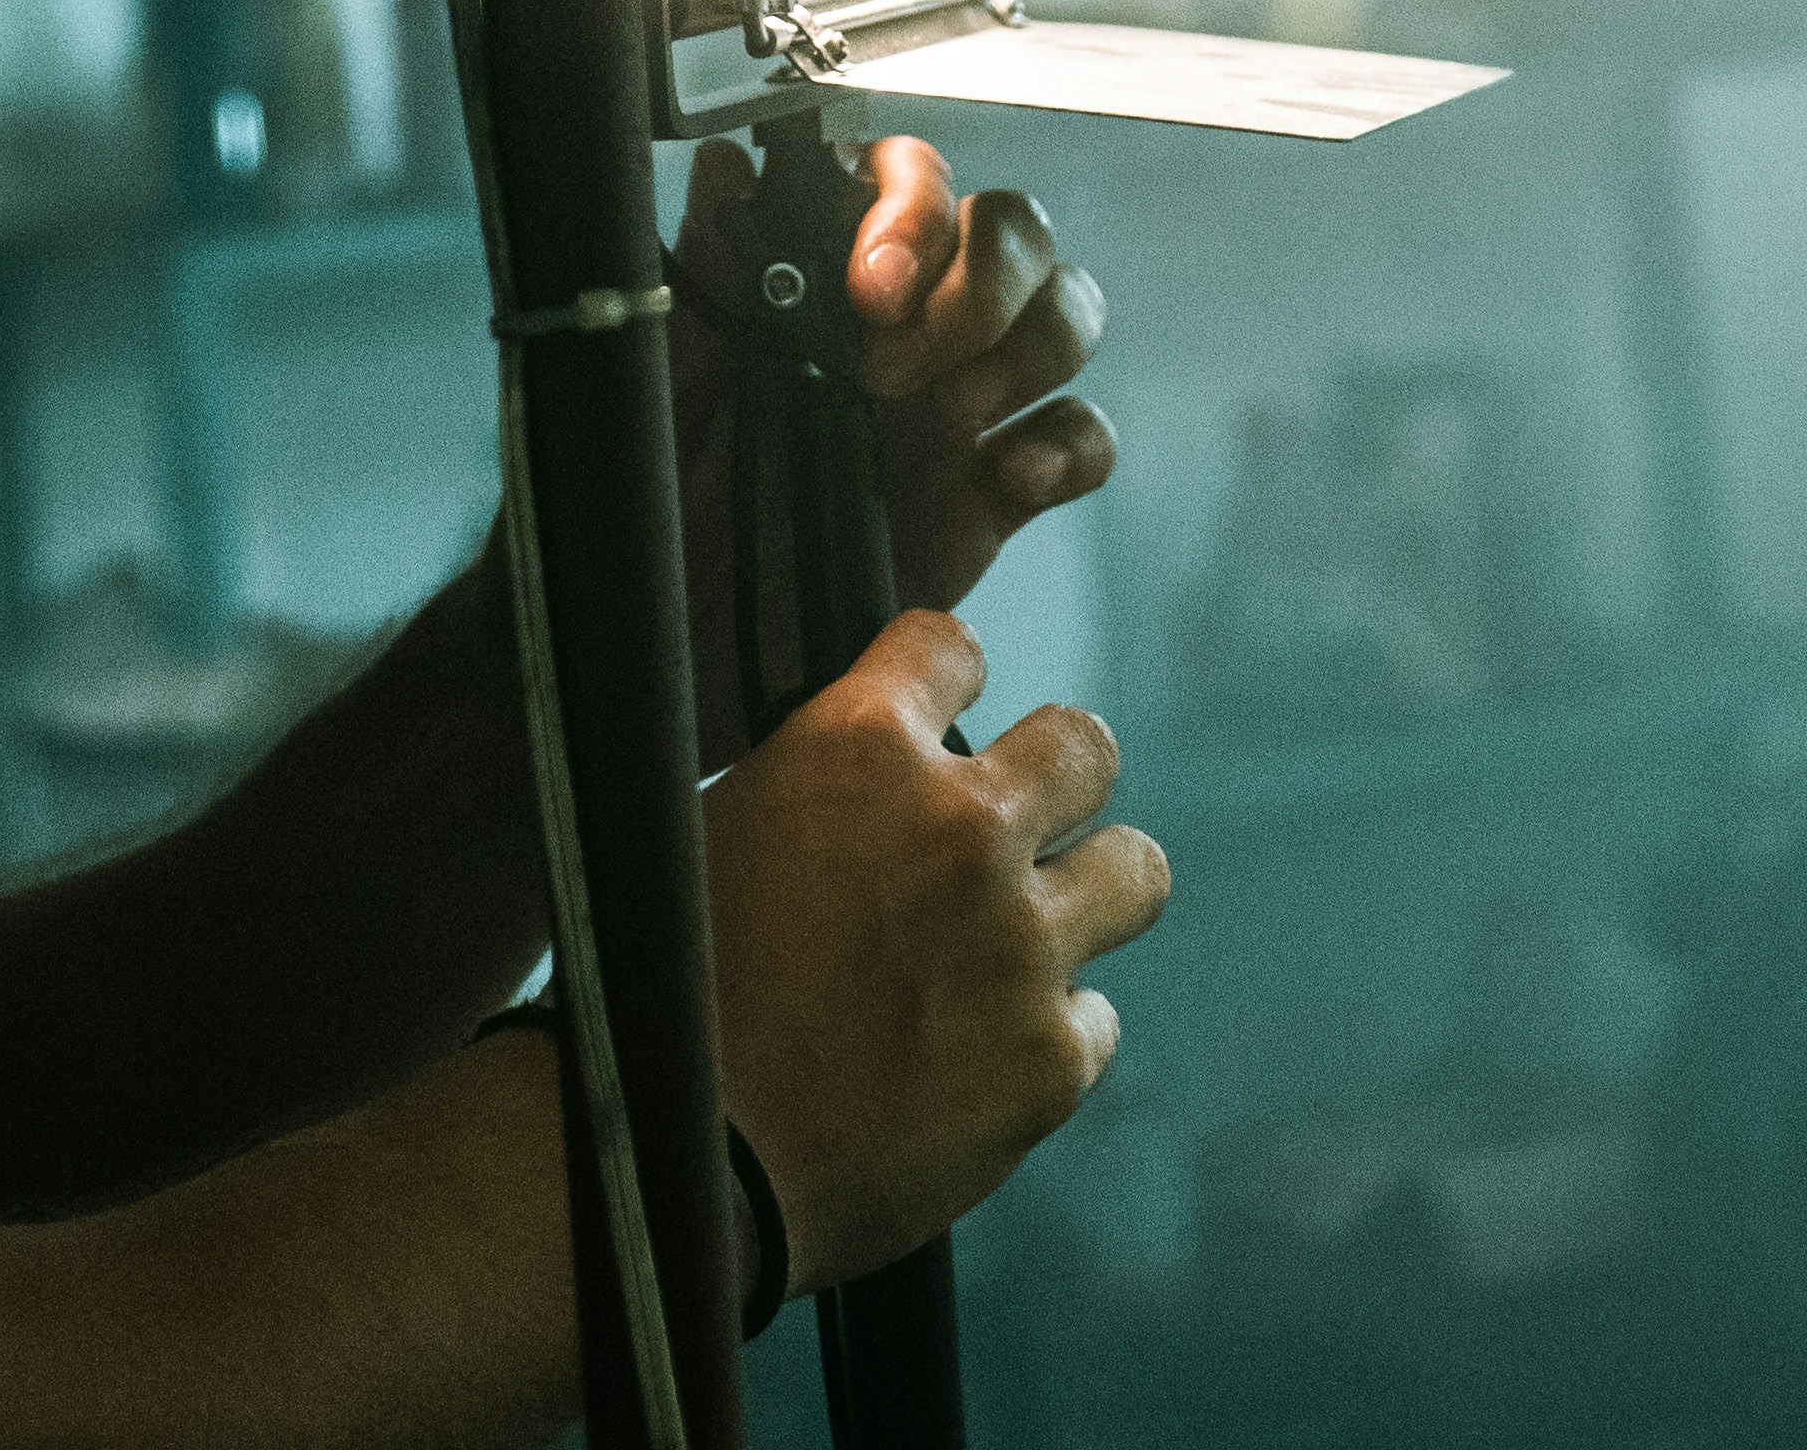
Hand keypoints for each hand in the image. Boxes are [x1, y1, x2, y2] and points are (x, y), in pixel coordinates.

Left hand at [669, 132, 1110, 759]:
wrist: (683, 634)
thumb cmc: (661, 491)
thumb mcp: (666, 370)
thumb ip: (707, 264)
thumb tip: (728, 164)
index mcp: (831, 269)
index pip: (910, 177)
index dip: (914, 210)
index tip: (871, 285)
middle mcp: (910, 315)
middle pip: (1013, 229)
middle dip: (977, 287)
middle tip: (894, 367)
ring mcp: (962, 396)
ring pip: (1065, 311)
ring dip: (1026, 350)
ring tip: (949, 417)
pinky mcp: (996, 488)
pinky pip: (1083, 435)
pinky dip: (1066, 445)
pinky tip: (1010, 475)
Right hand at [701, 607, 1167, 1291]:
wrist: (682, 1160)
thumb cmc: (670, 990)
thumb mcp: (724, 823)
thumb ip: (822, 779)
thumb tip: (873, 769)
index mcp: (859, 746)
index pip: (948, 646)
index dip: (944, 678)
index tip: (940, 714)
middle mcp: (959, 827)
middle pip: (1085, 746)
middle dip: (1056, 778)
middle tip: (1019, 826)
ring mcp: (1019, 945)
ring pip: (1136, 871)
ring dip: (1091, 892)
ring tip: (1039, 933)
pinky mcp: (1049, 1061)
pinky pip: (1095, 1019)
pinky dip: (1049, 1037)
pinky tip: (983, 1062)